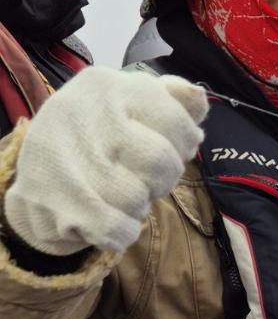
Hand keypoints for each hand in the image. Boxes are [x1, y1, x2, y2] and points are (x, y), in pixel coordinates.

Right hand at [5, 67, 207, 254]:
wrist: (36, 181)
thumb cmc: (98, 140)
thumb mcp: (134, 108)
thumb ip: (174, 101)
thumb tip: (199, 99)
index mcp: (106, 85)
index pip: (178, 123)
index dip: (183, 146)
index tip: (165, 149)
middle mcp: (80, 113)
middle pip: (161, 163)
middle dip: (159, 181)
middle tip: (138, 178)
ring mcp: (61, 158)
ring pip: (138, 199)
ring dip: (137, 208)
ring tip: (115, 195)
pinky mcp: (52, 202)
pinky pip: (117, 230)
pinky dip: (122, 233)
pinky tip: (109, 222)